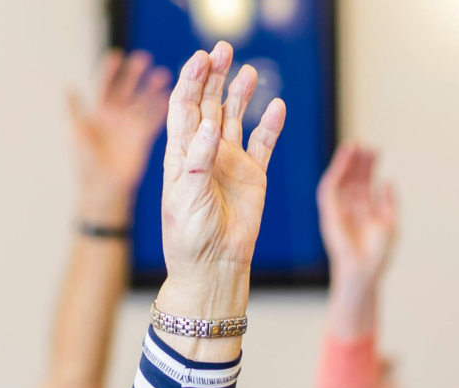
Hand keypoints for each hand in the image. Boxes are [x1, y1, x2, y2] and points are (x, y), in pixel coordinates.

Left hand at [72, 50, 171, 225]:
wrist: (102, 188)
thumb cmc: (84, 162)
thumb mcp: (75, 133)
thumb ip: (74, 109)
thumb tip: (68, 85)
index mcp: (98, 113)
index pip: (104, 86)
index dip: (110, 71)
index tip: (117, 55)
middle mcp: (115, 117)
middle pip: (127, 90)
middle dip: (134, 75)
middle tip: (145, 58)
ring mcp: (130, 127)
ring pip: (142, 102)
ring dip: (152, 89)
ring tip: (164, 75)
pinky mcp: (142, 139)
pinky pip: (153, 120)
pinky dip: (161, 109)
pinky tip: (170, 98)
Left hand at [155, 43, 285, 317]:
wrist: (214, 267)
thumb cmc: (189, 238)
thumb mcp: (186, 198)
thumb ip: (198, 160)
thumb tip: (210, 124)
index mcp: (181, 154)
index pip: (184, 109)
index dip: (191, 82)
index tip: (200, 60)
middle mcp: (205, 152)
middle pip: (209, 104)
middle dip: (214, 76)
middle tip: (223, 49)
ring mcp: (230, 162)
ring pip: (236, 118)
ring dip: (240, 93)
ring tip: (248, 70)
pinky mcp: (254, 176)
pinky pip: (264, 144)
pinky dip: (271, 125)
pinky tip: (277, 106)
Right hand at [317, 144, 397, 291]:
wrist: (364, 270)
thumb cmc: (378, 254)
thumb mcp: (391, 223)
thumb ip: (390, 202)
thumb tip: (388, 180)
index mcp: (365, 211)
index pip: (365, 183)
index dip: (369, 166)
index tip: (376, 150)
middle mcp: (350, 208)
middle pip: (353, 178)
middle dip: (359, 161)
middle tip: (365, 144)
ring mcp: (339, 210)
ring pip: (341, 180)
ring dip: (346, 163)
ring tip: (354, 146)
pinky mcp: (328, 213)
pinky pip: (329, 188)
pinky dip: (335, 172)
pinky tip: (344, 160)